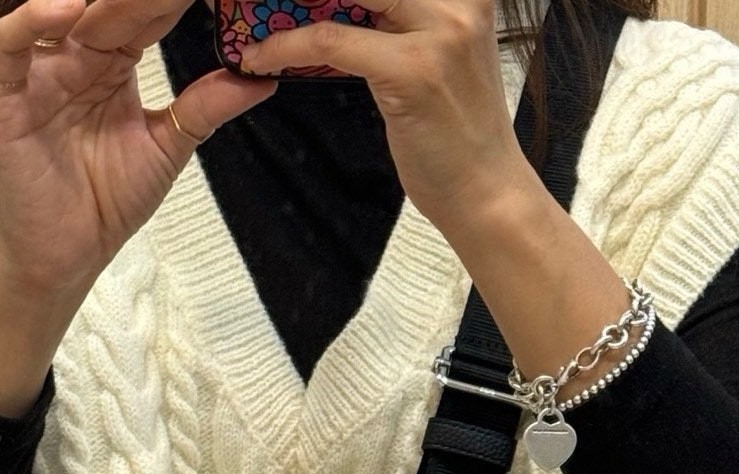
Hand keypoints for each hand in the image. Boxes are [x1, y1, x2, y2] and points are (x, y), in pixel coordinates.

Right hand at [0, 0, 278, 296]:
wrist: (68, 256)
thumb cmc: (108, 202)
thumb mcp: (167, 148)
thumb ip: (205, 107)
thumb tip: (262, 78)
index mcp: (113, 65)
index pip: (145, 14)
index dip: (172, 0)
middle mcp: (75, 59)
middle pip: (108, 6)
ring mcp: (39, 76)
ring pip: (58, 12)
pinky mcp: (7, 100)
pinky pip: (10, 46)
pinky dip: (32, 20)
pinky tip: (70, 10)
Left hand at [236, 0, 533, 231]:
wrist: (485, 190)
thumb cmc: (455, 134)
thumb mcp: (432, 57)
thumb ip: (398, 22)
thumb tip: (342, 7)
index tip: (293, 0)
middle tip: (257, 1)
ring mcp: (441, 30)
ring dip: (286, 6)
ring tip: (252, 20)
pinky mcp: (414, 70)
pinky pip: (332, 42)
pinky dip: (287, 46)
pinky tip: (261, 57)